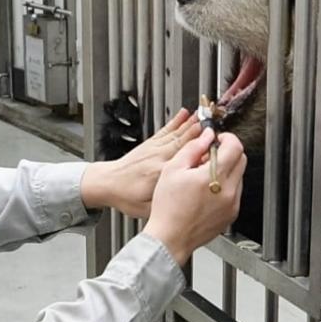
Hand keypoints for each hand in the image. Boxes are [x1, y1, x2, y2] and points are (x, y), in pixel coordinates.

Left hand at [81, 109, 201, 217]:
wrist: (106, 184)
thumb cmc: (125, 197)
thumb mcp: (145, 208)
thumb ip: (166, 203)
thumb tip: (185, 200)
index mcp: (159, 174)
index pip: (184, 161)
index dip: (199, 151)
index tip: (213, 144)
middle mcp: (158, 158)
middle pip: (183, 142)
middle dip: (199, 131)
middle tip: (214, 122)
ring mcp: (154, 149)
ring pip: (176, 133)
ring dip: (191, 123)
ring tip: (205, 113)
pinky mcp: (149, 144)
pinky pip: (165, 130)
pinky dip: (176, 121)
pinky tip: (184, 114)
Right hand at [142, 128, 245, 264]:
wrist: (170, 238)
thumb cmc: (168, 208)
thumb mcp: (172, 170)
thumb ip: (192, 148)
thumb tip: (206, 137)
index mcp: (214, 176)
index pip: (235, 146)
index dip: (226, 138)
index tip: (217, 140)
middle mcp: (228, 190)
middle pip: (241, 159)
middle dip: (227, 153)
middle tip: (209, 156)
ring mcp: (232, 204)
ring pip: (239, 176)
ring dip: (226, 170)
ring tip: (204, 177)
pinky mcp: (231, 214)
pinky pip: (235, 192)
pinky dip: (225, 187)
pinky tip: (207, 192)